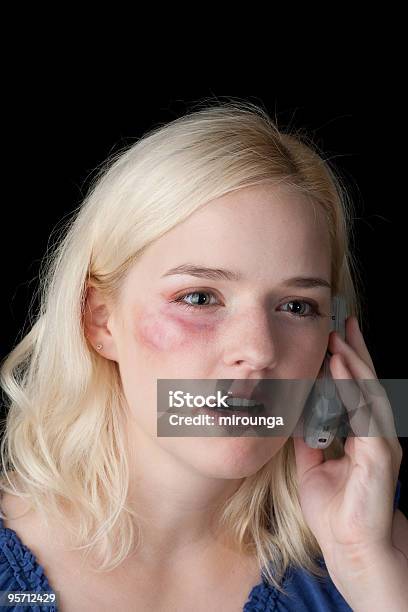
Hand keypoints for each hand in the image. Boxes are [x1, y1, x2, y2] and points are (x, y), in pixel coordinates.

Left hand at [293, 315, 402, 573]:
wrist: (349, 549)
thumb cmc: (334, 510)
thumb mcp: (312, 466)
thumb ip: (309, 439)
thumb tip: (295, 416)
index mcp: (361, 436)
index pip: (356, 391)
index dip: (347, 364)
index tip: (334, 339)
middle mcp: (375, 434)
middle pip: (367, 384)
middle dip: (355, 352)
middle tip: (343, 323)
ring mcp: (381, 443)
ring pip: (369, 393)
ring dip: (354, 363)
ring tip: (339, 338)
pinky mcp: (380, 455)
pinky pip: (366, 413)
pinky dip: (353, 388)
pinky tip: (341, 369)